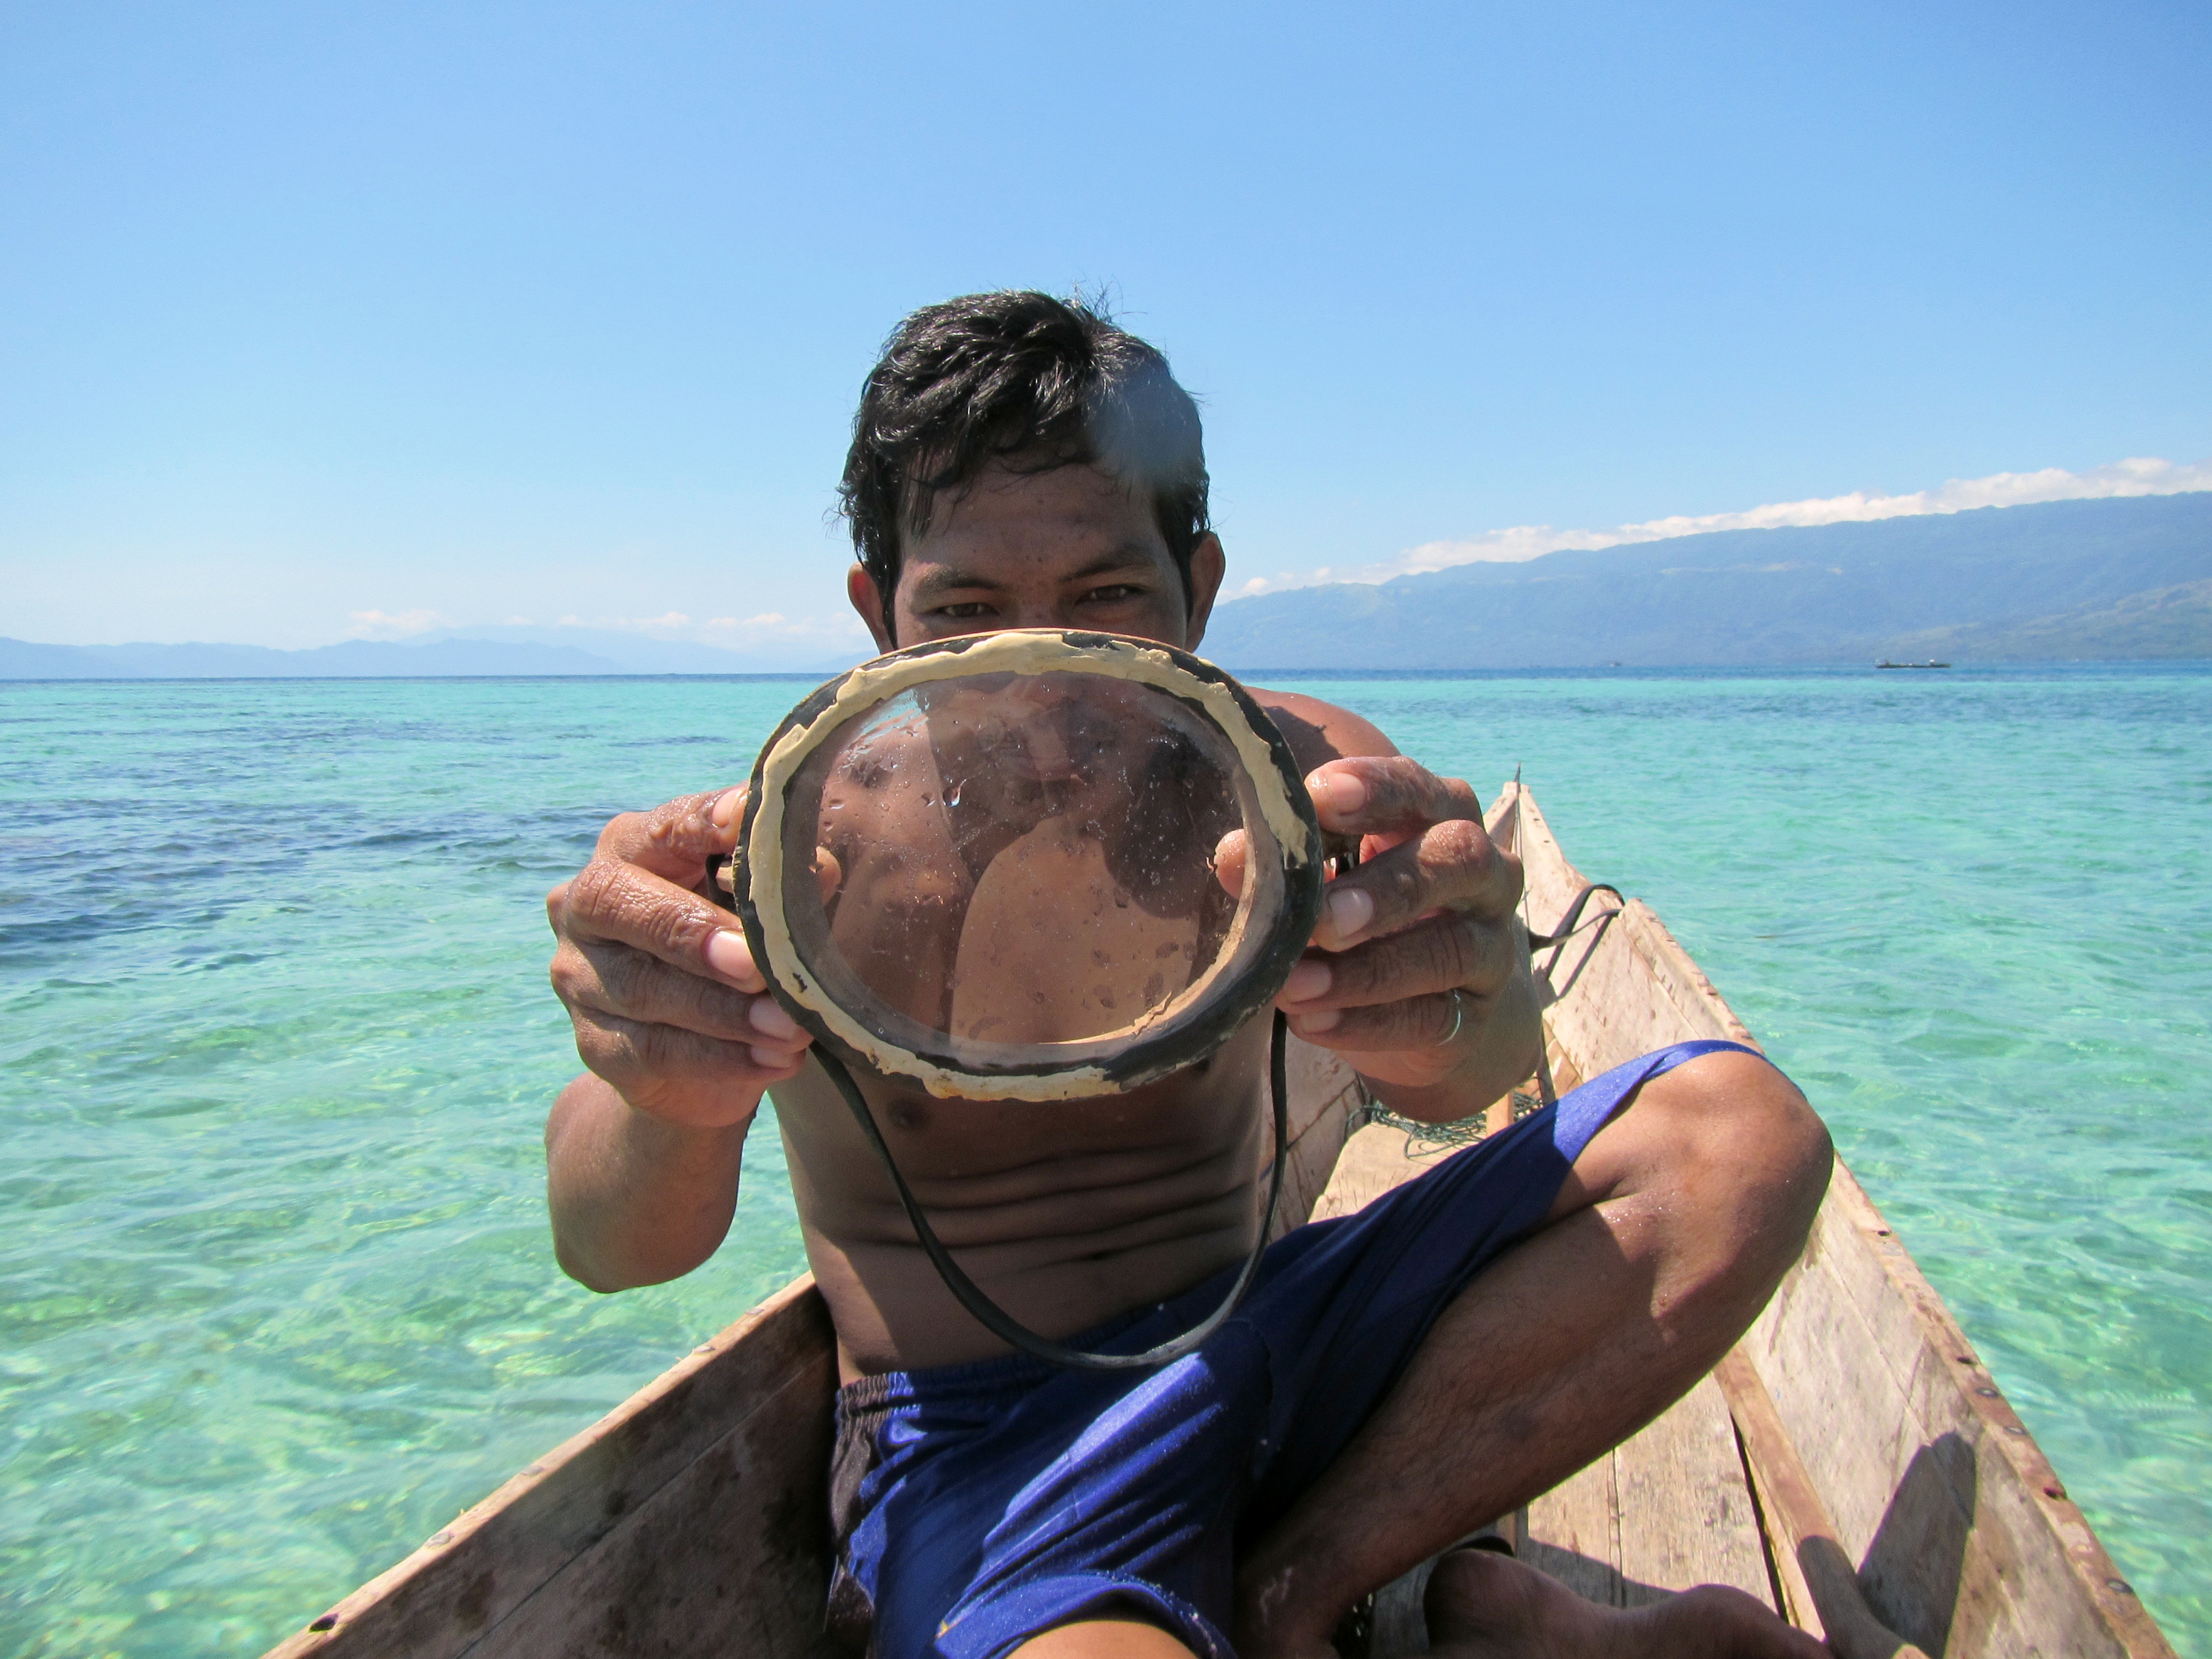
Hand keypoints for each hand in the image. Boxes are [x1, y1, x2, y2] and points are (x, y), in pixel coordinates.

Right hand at [546, 788, 812, 1129]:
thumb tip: (819, 868)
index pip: (664, 827)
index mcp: (634, 848)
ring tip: (790, 1026)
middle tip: (753, 962)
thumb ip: (783, 887)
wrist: (696, 1050)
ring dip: (725, 1012)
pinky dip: (722, 1058)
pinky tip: (775, 1059)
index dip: (702, 823)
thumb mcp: (763, 910)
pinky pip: (653, 1052)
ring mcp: (581, 976)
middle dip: (691, 931)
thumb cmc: (733, 948)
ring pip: (643, 989)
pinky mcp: (595, 1044)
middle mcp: (588, 903)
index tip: (744, 819)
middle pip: (619, 904)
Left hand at [1238, 758, 1528, 1093]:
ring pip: (1448, 949)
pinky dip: (1369, 1024)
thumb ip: (1288, 863)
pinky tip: (1313, 1023)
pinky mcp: (1478, 1012)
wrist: (1436, 1003)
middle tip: (1320, 920)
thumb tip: (1235, 854)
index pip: (1419, 787)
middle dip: (1386, 888)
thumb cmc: (1371, 911)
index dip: (1376, 789)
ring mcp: (1491, 944)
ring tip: (1294, 986)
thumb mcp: (1330, 878)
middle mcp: (1484, 873)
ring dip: (1366, 971)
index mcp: (1442, 815)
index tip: (1320, 796)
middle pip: (1457, 859)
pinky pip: (1434, 1018)